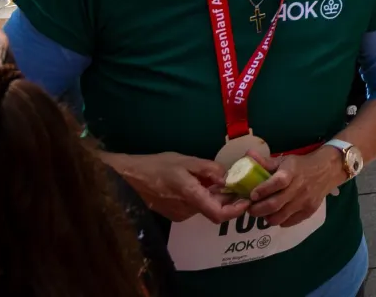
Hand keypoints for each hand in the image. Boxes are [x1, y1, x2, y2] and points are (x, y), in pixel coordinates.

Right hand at [112, 152, 247, 223]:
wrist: (128, 177)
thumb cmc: (156, 166)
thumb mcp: (186, 160)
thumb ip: (208, 169)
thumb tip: (228, 177)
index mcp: (190, 196)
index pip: (219, 214)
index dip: (236, 210)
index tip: (247, 199)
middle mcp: (186, 210)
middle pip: (215, 209)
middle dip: (228, 198)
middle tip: (238, 181)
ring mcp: (180, 214)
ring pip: (205, 207)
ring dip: (215, 196)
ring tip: (218, 178)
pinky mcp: (174, 213)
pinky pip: (195, 206)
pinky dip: (203, 197)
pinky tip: (201, 182)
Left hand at [246, 148, 342, 226]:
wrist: (327, 170)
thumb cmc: (301, 165)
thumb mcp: (284, 160)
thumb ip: (265, 162)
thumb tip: (247, 156)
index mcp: (292, 172)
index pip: (277, 182)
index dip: (262, 190)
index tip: (251, 195)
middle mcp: (299, 188)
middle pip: (275, 204)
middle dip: (257, 210)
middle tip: (250, 208)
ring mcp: (305, 201)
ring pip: (280, 218)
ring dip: (266, 217)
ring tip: (262, 212)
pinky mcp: (309, 211)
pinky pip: (289, 222)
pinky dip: (279, 221)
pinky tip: (276, 214)